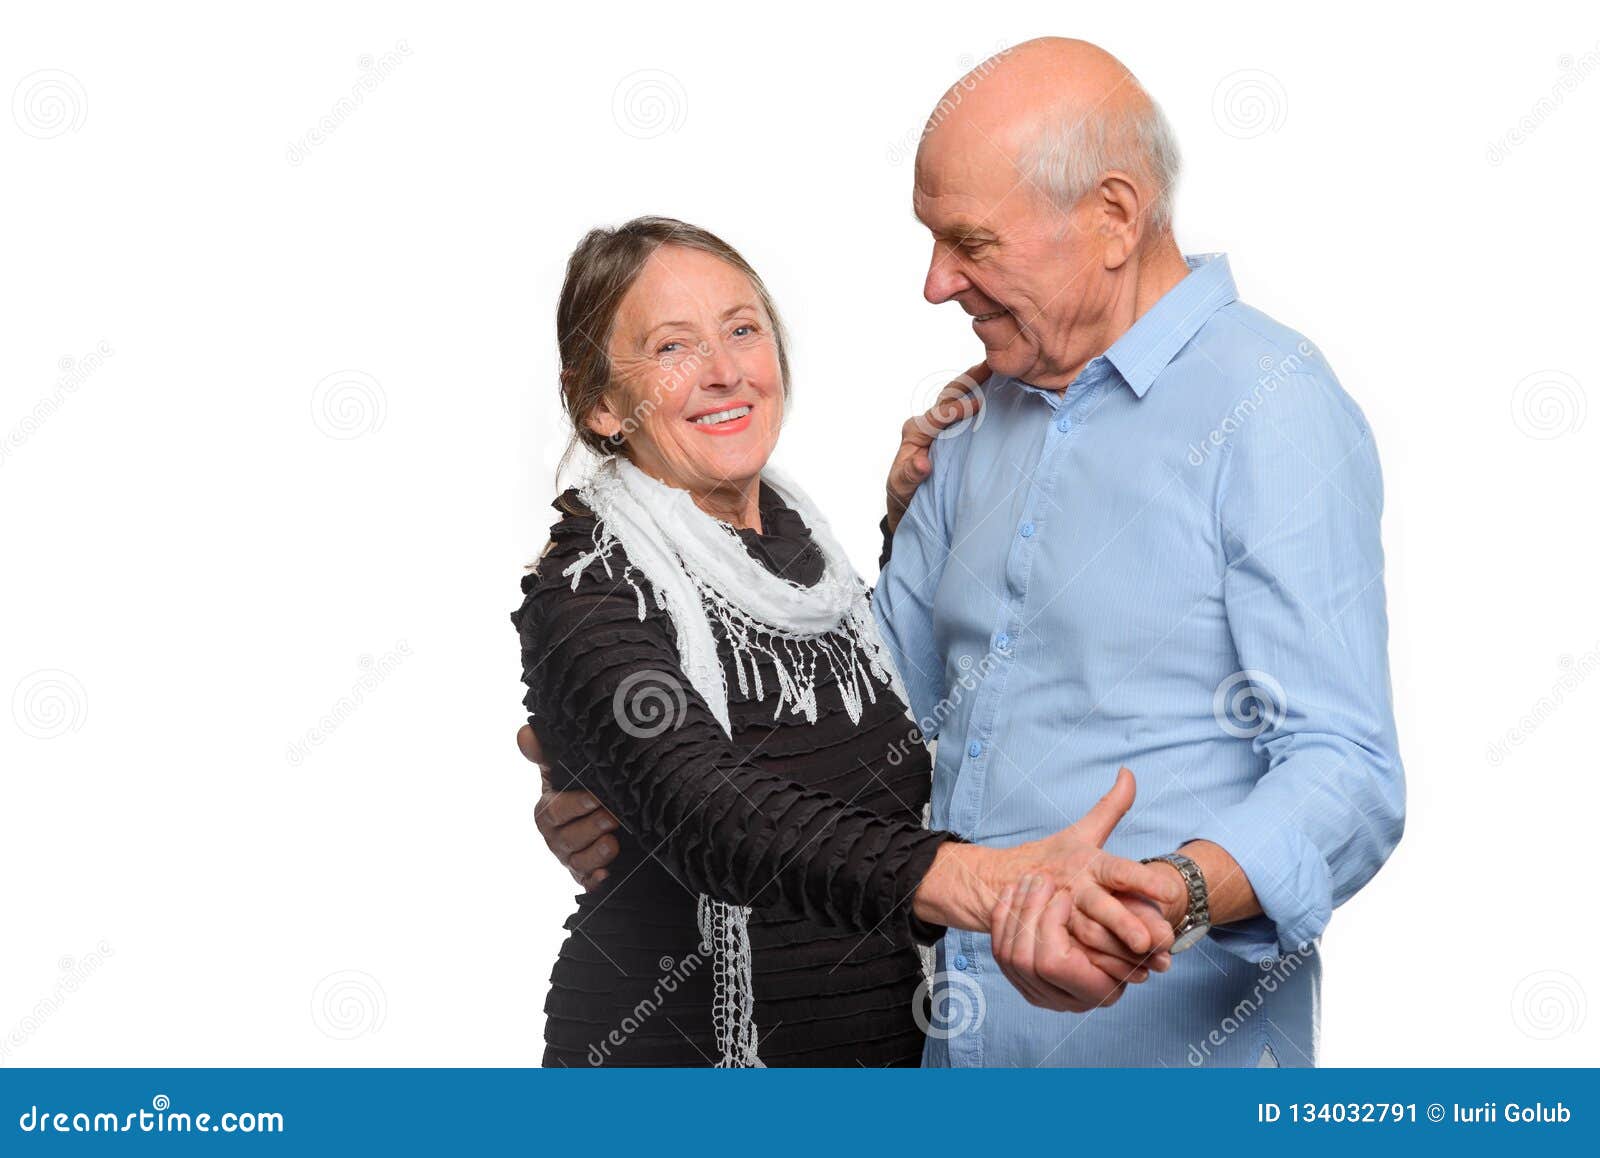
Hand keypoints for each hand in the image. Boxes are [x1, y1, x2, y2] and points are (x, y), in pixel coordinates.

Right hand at [519, 724, 621, 890]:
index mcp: (548, 811)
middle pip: (568, 838)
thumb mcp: (563, 770)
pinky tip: (606, 876)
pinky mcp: (586, 876)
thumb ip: (546, 753)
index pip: (556, 810)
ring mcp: (571, 859)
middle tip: (613, 818)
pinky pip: (587, 883)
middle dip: (590, 828)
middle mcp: (557, 838)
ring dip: (597, 853)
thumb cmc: (579, 789)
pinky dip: (596, 881)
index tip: (596, 797)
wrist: (606, 814)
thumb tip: (524, 732)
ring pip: (579, 861)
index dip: (576, 805)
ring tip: (614, 843)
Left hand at [886, 362, 988, 532]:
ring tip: (1000, 369)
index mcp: (915, 431)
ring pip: (959, 398)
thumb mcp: (902, 486)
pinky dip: (982, 396)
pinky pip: (967, 410)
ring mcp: (940, 426)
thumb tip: (922, 464)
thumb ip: (910, 474)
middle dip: (970, 379)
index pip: (939, 416)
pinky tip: (1001, 389)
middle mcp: (927, 423)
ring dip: (978, 382)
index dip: (958, 409)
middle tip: (992, 364)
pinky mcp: (951, 431)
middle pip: (950, 396)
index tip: (978, 404)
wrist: (907, 501)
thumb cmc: (903, 492)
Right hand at [914, 768, 1182, 1007]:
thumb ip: (1111, 805)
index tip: (1169, 891)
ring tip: (1146, 969)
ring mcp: (1062, 915)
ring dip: (1118, 955)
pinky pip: (1076, 956)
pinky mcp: (1052, 937)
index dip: (1143, 880)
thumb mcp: (1082, 831)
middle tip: (1155, 942)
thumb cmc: (1054, 857)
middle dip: (1129, 925)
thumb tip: (1129, 774)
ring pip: (1090, 937)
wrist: (1004, 883)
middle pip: (1103, 907)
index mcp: (1087, 863)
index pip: (1118, 870)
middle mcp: (1075, 889)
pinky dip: (1098, 970)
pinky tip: (1121, 981)